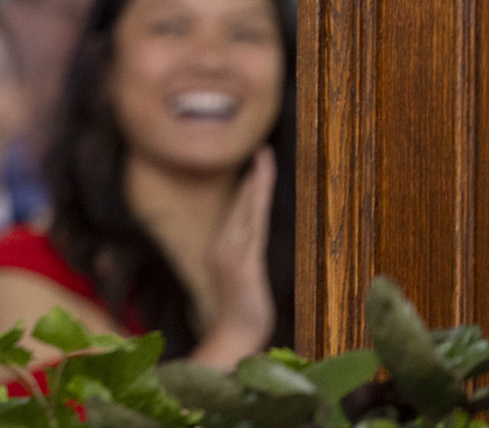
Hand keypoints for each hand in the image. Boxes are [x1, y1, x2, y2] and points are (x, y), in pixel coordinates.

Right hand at [201, 145, 276, 356]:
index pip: (238, 209)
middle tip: (263, 149)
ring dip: (257, 182)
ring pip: (247, 209)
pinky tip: (261, 187)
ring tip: (265, 159)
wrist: (232, 339)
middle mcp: (223, 245)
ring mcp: (232, 253)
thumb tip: (255, 243)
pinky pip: (254, 225)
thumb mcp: (242, 282)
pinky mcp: (244, 263)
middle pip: (241, 203)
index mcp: (222, 247)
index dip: (248, 184)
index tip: (258, 161)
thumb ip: (245, 260)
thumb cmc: (241, 315)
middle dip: (254, 175)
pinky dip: (256, 202)